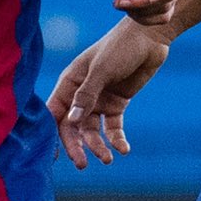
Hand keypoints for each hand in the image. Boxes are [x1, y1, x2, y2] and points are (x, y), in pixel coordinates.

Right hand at [47, 19, 171, 168]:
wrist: (149, 36)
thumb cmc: (120, 47)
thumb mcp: (102, 70)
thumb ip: (87, 95)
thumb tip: (73, 121)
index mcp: (70, 82)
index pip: (55, 112)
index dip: (51, 133)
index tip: (53, 156)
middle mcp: (81, 93)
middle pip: (72, 126)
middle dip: (76, 146)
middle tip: (82, 165)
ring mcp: (99, 100)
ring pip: (92, 130)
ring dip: (98, 146)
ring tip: (108, 159)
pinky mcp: (117, 104)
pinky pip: (113, 127)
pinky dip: (117, 139)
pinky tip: (124, 149)